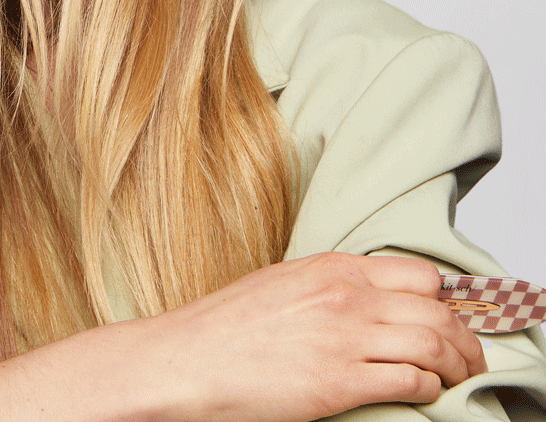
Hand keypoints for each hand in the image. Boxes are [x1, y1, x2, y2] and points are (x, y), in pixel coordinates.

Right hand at [124, 252, 487, 421]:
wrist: (189, 358)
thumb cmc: (228, 325)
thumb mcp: (283, 283)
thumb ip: (329, 285)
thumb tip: (367, 298)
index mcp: (331, 267)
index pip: (418, 275)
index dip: (444, 300)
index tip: (450, 317)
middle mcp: (345, 296)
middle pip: (437, 310)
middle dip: (465, 336)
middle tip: (470, 355)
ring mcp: (345, 339)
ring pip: (434, 344)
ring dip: (457, 365)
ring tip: (459, 377)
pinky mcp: (339, 383)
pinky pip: (409, 381)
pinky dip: (429, 387)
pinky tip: (425, 392)